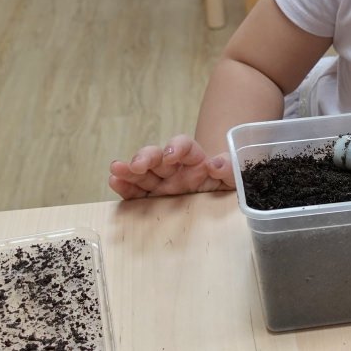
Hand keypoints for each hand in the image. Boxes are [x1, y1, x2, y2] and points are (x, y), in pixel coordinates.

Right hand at [109, 134, 234, 199]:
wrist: (221, 202)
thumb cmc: (227, 186)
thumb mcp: (235, 179)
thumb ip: (230, 169)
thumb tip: (215, 164)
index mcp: (196, 161)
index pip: (185, 147)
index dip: (177, 148)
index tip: (171, 156)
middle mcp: (175, 169)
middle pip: (158, 157)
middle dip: (147, 157)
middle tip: (137, 164)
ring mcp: (161, 183)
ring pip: (143, 172)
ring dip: (129, 169)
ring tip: (116, 169)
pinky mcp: (152, 199)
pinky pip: (136, 192)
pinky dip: (125, 187)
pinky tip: (114, 182)